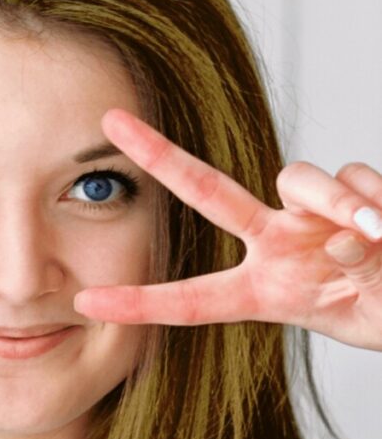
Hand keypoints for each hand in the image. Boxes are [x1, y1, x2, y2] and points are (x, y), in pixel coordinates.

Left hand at [73, 109, 381, 351]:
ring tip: (375, 234)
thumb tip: (341, 235)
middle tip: (112, 122)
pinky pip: (352, 177)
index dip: (141, 302)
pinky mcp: (352, 193)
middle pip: (210, 191)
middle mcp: (278, 245)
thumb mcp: (362, 316)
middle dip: (161, 157)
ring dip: (336, 202)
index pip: (194, 299)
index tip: (84, 301)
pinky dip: (373, 200)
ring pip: (299, 178)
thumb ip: (355, 277)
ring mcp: (311, 216)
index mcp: (265, 292)